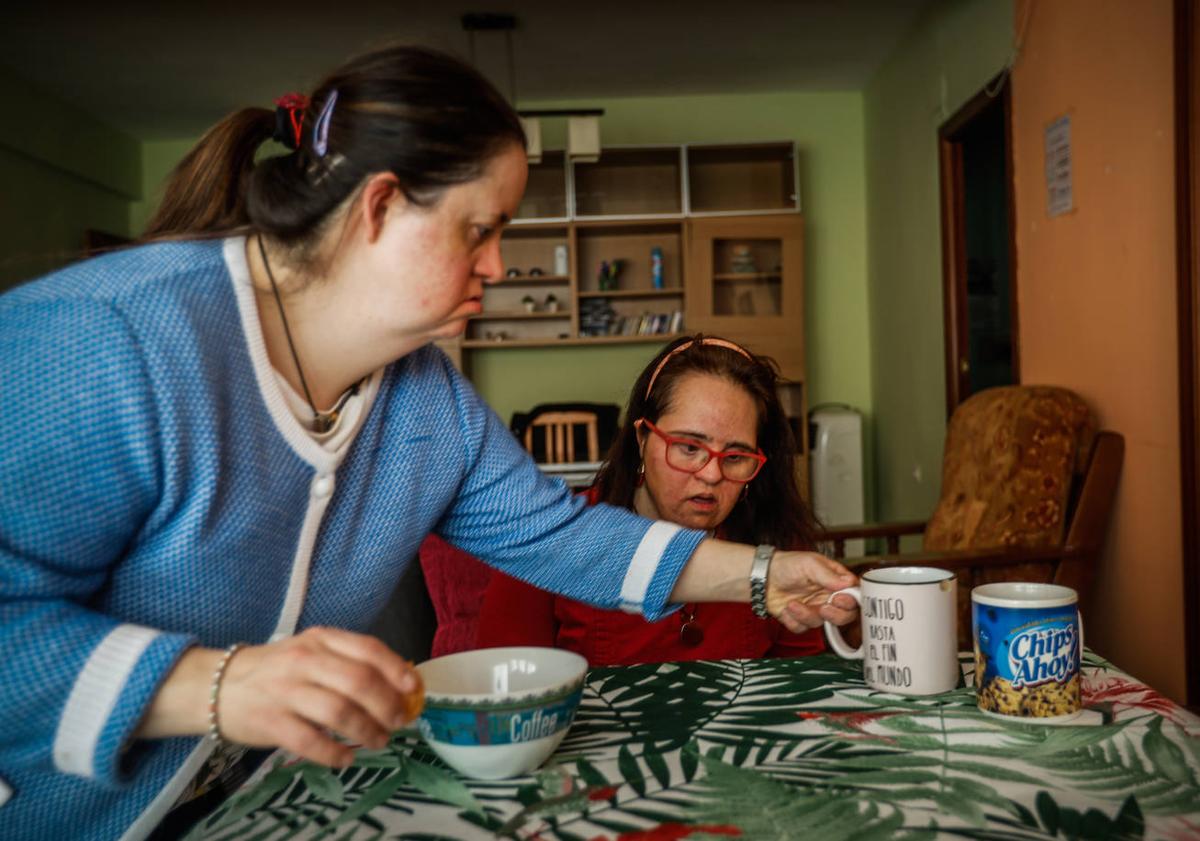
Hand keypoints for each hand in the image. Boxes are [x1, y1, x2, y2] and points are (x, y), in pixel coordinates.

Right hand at [217, 627, 423, 766]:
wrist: (218, 685)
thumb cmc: (278, 669)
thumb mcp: (312, 650)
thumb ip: (349, 661)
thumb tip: (399, 685)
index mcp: (321, 639)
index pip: (368, 649)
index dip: (396, 670)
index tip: (414, 689)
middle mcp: (305, 660)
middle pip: (359, 682)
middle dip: (387, 705)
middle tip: (399, 722)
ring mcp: (286, 691)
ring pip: (339, 711)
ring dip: (367, 731)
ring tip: (378, 742)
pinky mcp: (270, 722)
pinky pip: (310, 741)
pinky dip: (334, 753)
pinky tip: (345, 759)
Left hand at [766, 551, 858, 633]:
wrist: (763, 576)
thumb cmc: (788, 564)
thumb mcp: (810, 563)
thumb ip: (829, 575)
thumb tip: (848, 583)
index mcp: (835, 582)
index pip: (854, 596)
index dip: (851, 602)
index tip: (839, 599)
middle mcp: (827, 597)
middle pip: (844, 616)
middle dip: (835, 615)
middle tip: (823, 607)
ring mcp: (814, 609)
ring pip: (821, 623)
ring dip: (806, 615)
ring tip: (792, 603)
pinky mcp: (799, 619)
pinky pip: (802, 628)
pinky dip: (792, 620)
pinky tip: (786, 607)